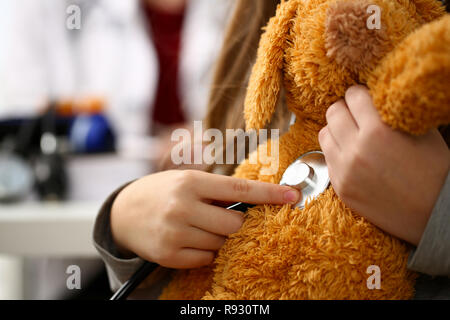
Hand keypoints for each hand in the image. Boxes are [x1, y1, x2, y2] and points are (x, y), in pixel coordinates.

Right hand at [110, 170, 300, 268]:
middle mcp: (182, 207)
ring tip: (200, 226)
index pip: (238, 190)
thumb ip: (216, 192)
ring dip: (220, 237)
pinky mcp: (169, 255)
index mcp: (190, 183)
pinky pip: (206, 259)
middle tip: (227, 217)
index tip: (293, 196)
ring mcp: (175, 233)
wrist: (124, 213)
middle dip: (238, 224)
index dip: (269, 194)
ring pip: (221, 243)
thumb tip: (254, 204)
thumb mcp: (186, 181)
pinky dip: (206, 251)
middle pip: (234, 224)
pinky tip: (191, 239)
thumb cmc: (162, 192)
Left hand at [319, 85, 449, 244]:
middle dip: (345, 108)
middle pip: (333, 112)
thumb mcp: (422, 133)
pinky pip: (327, 158)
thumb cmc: (434, 172)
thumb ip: (394, 111)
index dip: (360, 93)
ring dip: (336, 129)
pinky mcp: (340, 187)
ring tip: (351, 133)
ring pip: (324, 134)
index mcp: (378, 132)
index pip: (353, 96)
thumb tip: (377, 95)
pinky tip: (352, 154)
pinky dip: (336, 151)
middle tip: (355, 113)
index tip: (364, 97)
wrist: (433, 215)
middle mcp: (356, 150)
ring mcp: (344, 170)